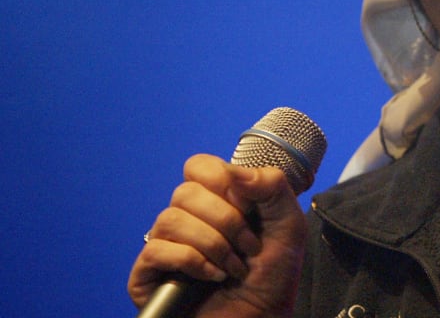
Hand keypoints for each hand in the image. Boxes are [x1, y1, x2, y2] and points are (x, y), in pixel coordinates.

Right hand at [128, 154, 305, 317]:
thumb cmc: (274, 277)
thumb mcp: (288, 224)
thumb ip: (272, 187)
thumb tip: (234, 170)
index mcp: (216, 201)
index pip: (199, 166)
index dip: (224, 182)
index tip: (249, 208)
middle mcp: (187, 219)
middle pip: (186, 191)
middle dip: (226, 220)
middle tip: (248, 246)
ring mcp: (166, 246)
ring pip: (170, 219)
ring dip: (213, 244)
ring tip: (233, 267)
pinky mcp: (148, 274)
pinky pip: (156, 250)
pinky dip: (192, 262)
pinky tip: (212, 276)